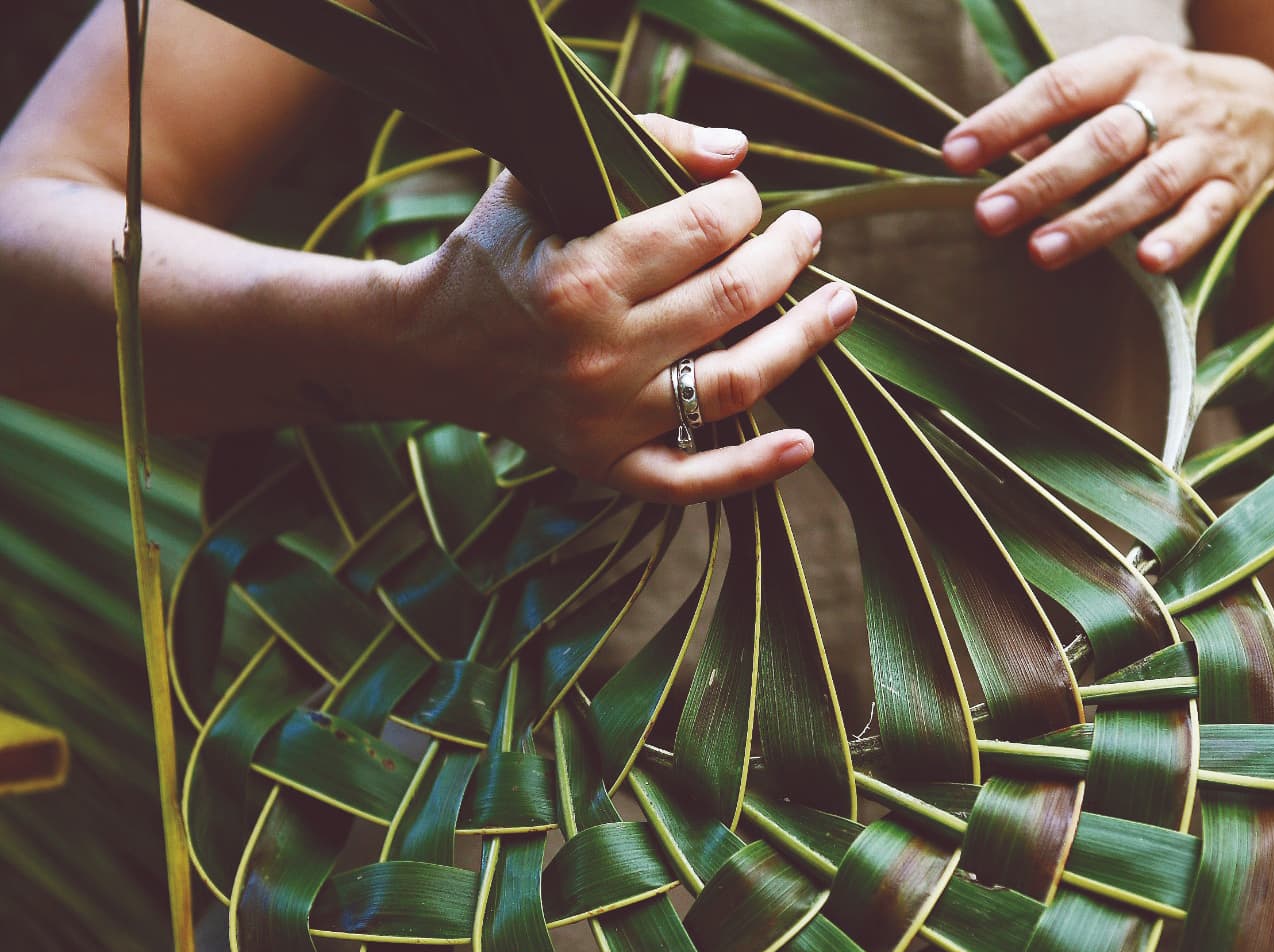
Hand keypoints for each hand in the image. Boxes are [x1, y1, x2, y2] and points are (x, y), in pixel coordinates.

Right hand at [390, 114, 855, 503]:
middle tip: (805, 232)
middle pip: (733, 299)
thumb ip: (640, 144)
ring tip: (840, 304)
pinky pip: (692, 481)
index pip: (704, 229)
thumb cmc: (495, 253)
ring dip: (801, 340)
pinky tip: (806, 443)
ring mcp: (606, 419)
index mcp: (580, 277)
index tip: (743, 197)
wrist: (428, 349)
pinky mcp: (606, 466)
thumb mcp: (541, 178)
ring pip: (734, 383)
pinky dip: (753, 468)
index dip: (742, 203)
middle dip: (786, 254)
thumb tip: (738, 151)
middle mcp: (598, 354)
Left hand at [942, 36, 1273, 273]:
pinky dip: (1178, 239)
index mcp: (1127, 64)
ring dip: (1094, 220)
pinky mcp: (1235, 189)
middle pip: (1101, 140)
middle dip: (1041, 180)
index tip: (956, 154)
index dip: (1005, 121)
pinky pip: (1208, 216)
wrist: (1272, 106)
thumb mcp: (1114, 88)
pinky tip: (1146, 263)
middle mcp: (1168, 100)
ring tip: (1042, 251)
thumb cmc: (1161, 101)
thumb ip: (1057, 124)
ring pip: (1149, 183)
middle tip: (989, 217)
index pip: (1060, 88)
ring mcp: (1204, 147)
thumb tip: (996, 162)